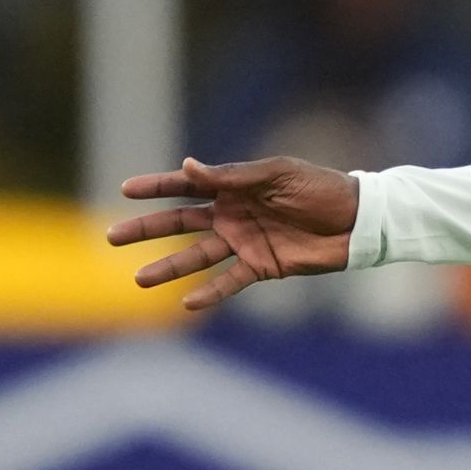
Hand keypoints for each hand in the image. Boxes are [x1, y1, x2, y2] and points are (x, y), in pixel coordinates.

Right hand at [109, 157, 360, 311]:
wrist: (359, 219)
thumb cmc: (322, 188)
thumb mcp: (278, 174)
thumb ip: (232, 175)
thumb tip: (187, 166)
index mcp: (235, 187)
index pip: (186, 186)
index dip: (157, 187)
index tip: (125, 190)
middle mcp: (233, 215)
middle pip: (180, 223)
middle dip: (147, 229)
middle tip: (111, 237)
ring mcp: (245, 242)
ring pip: (197, 257)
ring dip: (169, 268)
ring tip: (139, 280)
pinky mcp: (263, 266)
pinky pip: (230, 282)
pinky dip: (210, 293)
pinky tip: (187, 304)